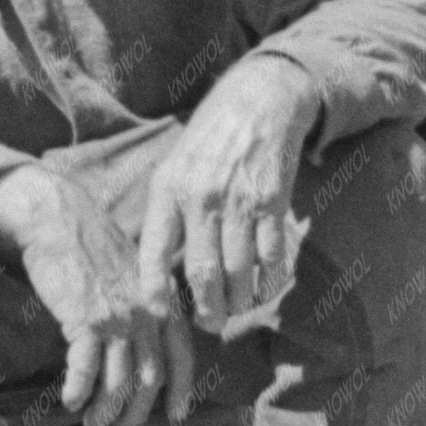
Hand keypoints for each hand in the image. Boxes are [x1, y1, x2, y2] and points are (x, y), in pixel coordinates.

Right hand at [0, 163, 197, 425]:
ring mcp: (118, 317)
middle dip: (136, 411)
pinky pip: (86, 368)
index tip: (174, 417)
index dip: (181, 391)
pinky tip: (70, 402)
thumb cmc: (91, 246)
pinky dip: (79, 391)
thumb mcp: (133, 272)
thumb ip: (145, 304)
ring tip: (92, 424)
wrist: (59, 219)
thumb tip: (143, 342)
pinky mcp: (85, 318)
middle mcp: (146, 313)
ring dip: (106, 410)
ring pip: (119, 381)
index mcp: (162, 303)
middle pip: (150, 378)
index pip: (182, 356)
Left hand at [137, 52, 319, 335]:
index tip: (159, 315)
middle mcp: (201, 198)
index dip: (154, 292)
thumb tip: (157, 271)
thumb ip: (167, 214)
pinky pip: (271, 256)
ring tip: (238, 309)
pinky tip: (265, 288)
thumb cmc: (210, 141)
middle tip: (211, 325)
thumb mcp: (174, 167)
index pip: (153, 253)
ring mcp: (238, 200)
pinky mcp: (272, 201)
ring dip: (240, 301)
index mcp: (168, 191)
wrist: (258, 101)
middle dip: (207, 310)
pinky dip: (269, 281)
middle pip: (201, 273)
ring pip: (239, 272)